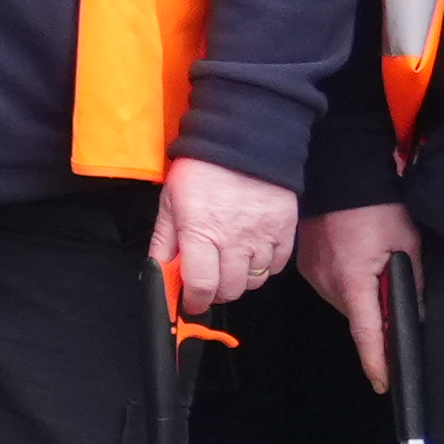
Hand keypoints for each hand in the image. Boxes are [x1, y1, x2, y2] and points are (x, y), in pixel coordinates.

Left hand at [152, 157, 300, 314]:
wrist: (243, 141)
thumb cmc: (201, 170)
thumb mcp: (170, 202)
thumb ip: (164, 242)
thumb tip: (158, 272)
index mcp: (201, 232)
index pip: (201, 286)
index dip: (195, 301)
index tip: (191, 302)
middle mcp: (234, 240)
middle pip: (230, 289)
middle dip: (216, 292)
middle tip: (208, 282)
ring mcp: (263, 236)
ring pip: (254, 281)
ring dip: (240, 280)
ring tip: (229, 263)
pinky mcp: (284, 230)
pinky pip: (277, 266)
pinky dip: (264, 268)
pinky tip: (251, 254)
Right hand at [300, 202, 424, 386]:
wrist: (339, 172)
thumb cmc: (376, 206)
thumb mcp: (406, 243)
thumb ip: (411, 281)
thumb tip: (416, 311)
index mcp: (353, 279)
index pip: (366, 331)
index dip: (376, 360)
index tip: (383, 383)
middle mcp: (326, 281)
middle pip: (356, 317)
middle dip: (377, 319)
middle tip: (397, 307)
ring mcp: (312, 272)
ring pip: (344, 302)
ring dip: (362, 300)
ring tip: (377, 275)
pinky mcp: (307, 263)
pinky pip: (332, 286)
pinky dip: (349, 285)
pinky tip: (360, 265)